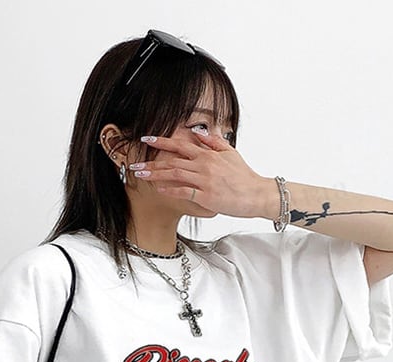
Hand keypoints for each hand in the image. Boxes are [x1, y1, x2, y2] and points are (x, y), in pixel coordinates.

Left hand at [132, 130, 276, 218]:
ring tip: (141, 176)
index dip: (162, 141)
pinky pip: (184, 192)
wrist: (257, 194)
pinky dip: (170, 190)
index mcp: (208, 154)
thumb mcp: (230, 153)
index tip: (146, 139)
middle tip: (135, 165)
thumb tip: (198, 132)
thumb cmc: (244, 176)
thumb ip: (213, 142)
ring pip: (175, 174)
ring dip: (156, 174)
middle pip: (172, 160)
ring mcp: (205, 181)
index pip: (181, 144)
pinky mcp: (207, 197)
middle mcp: (205, 165)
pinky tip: (159, 190)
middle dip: (152, 162)